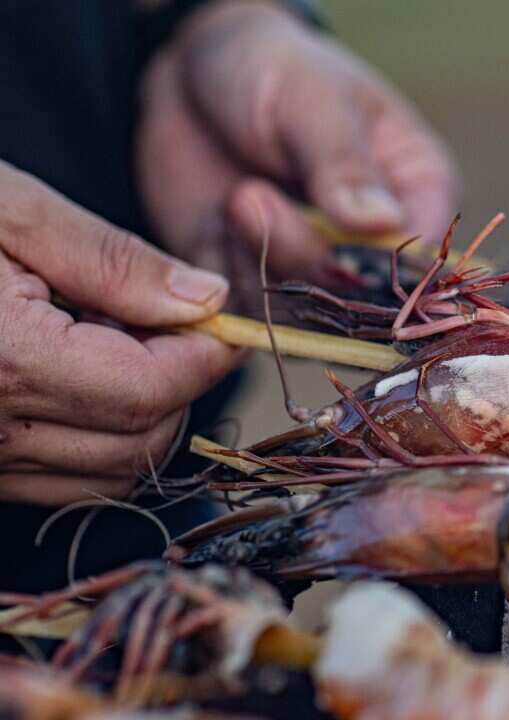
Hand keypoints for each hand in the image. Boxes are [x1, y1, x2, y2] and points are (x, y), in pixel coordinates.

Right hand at [0, 162, 237, 503]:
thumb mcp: (4, 208)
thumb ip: (110, 259)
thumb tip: (206, 299)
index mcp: (4, 362)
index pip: (154, 391)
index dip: (205, 354)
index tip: (218, 317)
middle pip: (141, 443)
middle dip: (178, 386)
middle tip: (163, 320)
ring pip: (105, 474)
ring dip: (138, 414)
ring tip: (109, 338)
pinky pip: (54, 478)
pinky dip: (91, 434)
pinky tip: (71, 368)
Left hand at [137, 0, 456, 299]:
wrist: (190, 71)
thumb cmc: (273, 69)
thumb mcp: (313, 101)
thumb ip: (344, 165)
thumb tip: (384, 222)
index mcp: (417, 195)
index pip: (425, 261)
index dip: (385, 269)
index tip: (332, 239)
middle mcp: (378, 245)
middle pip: (363, 299)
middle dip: (303, 255)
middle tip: (249, 195)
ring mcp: (319, 270)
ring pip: (307, 315)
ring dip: (260, 261)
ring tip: (235, 197)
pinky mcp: (262, 284)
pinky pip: (254, 314)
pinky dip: (229, 272)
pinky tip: (218, 220)